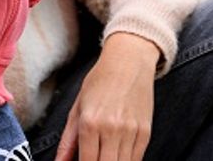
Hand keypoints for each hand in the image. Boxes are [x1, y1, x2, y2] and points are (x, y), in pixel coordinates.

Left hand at [55, 32, 159, 160]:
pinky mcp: (145, 131)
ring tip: (104, 154)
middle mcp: (111, 128)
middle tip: (94, 157)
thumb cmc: (101, 81)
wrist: (129, 61)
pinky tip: (118, 154)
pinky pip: (136, 159)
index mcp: (89, 122)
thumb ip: (68, 141)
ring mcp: (130, 131)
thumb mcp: (78, 107)